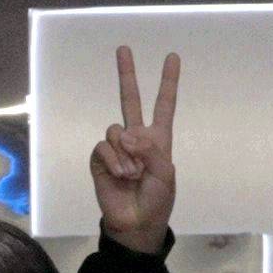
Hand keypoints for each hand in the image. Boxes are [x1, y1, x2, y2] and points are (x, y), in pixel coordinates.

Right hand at [86, 45, 180, 256]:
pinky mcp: (100, 159)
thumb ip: (150, 149)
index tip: (172, 57)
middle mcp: (136, 138)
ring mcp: (116, 147)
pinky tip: (119, 175)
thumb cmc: (157, 200)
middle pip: (129, 99)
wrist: (136, 223)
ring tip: (132, 174)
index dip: (168, 82)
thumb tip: (125, 135)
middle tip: (123, 49)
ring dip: (125, 154)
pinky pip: (103, 147)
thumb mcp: (165, 173)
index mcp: (158, 139)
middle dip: (126, 74)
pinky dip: (113, 161)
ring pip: (115, 130)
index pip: (163, 105)